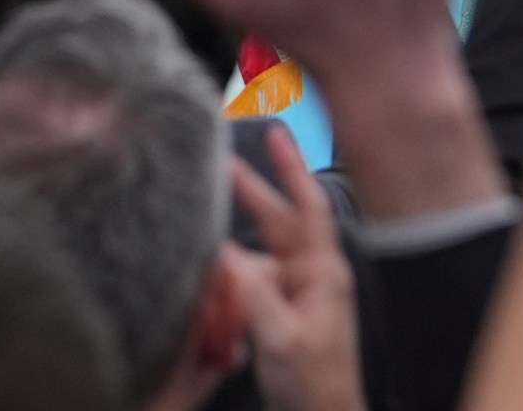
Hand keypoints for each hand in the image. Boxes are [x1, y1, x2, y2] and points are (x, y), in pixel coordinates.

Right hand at [223, 126, 362, 410]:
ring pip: (256, 257)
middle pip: (278, 223)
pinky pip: (248, 285)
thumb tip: (222, 253)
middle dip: (251, 194)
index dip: (292, 169)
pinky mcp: (278, 315)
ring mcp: (295, 296)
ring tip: (200, 248)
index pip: (309, 207)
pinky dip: (229, 282)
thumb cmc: (317, 386)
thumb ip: (252, 291)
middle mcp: (310, 277)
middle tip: (222, 166)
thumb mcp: (282, 336)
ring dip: (231, 254)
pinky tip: (209, 286)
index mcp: (322, 274)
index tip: (277, 136)